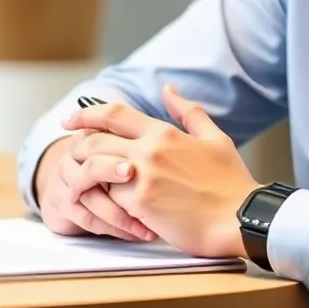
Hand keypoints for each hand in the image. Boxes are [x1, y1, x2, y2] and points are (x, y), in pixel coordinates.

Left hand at [59, 85, 258, 257]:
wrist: (239, 218)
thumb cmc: (230, 181)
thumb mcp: (215, 138)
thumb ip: (189, 112)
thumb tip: (168, 89)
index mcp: (163, 132)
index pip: (113, 114)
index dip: (86, 114)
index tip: (70, 119)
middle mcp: (148, 151)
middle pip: (94, 140)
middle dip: (77, 145)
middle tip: (73, 153)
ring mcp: (142, 178)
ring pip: (95, 169)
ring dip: (88, 175)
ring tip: (87, 182)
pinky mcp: (140, 206)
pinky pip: (107, 197)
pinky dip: (104, 200)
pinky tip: (106, 205)